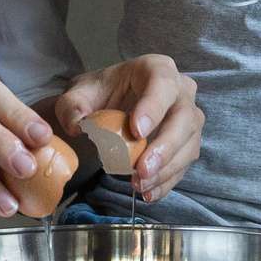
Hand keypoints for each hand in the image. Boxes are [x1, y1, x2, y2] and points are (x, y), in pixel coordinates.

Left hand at [52, 55, 201, 202]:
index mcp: (156, 68)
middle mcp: (180, 90)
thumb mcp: (78, 93)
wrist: (110, 106)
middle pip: (184, 117)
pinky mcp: (187, 141)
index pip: (162, 84)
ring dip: (166, 168)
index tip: (136, 132)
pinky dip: (168, 181)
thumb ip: (72, 106)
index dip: (153, 107)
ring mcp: (188, 117)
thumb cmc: (100, 94)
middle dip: (165, 147)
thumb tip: (78, 126)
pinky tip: (148, 192)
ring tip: (139, 184)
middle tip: (142, 169)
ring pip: (189, 143)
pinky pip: (184, 162)